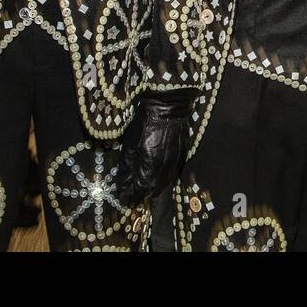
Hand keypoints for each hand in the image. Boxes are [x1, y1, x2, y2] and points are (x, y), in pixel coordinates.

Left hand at [113, 91, 192, 208]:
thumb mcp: (130, 143)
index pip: (140, 188)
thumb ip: (127, 165)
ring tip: (146, 191)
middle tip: (133, 198)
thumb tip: (123, 183)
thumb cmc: (146, 122)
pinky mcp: (183, 153)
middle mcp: (165, 167)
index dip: (131, 195)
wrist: (169, 107)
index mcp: (151, 165)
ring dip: (155, 189)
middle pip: (154, 189)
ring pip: (166, 182)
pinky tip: (160, 178)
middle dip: (143, 195)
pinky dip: (165, 178)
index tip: (124, 200)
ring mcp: (176, 161)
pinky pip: (174, 172)